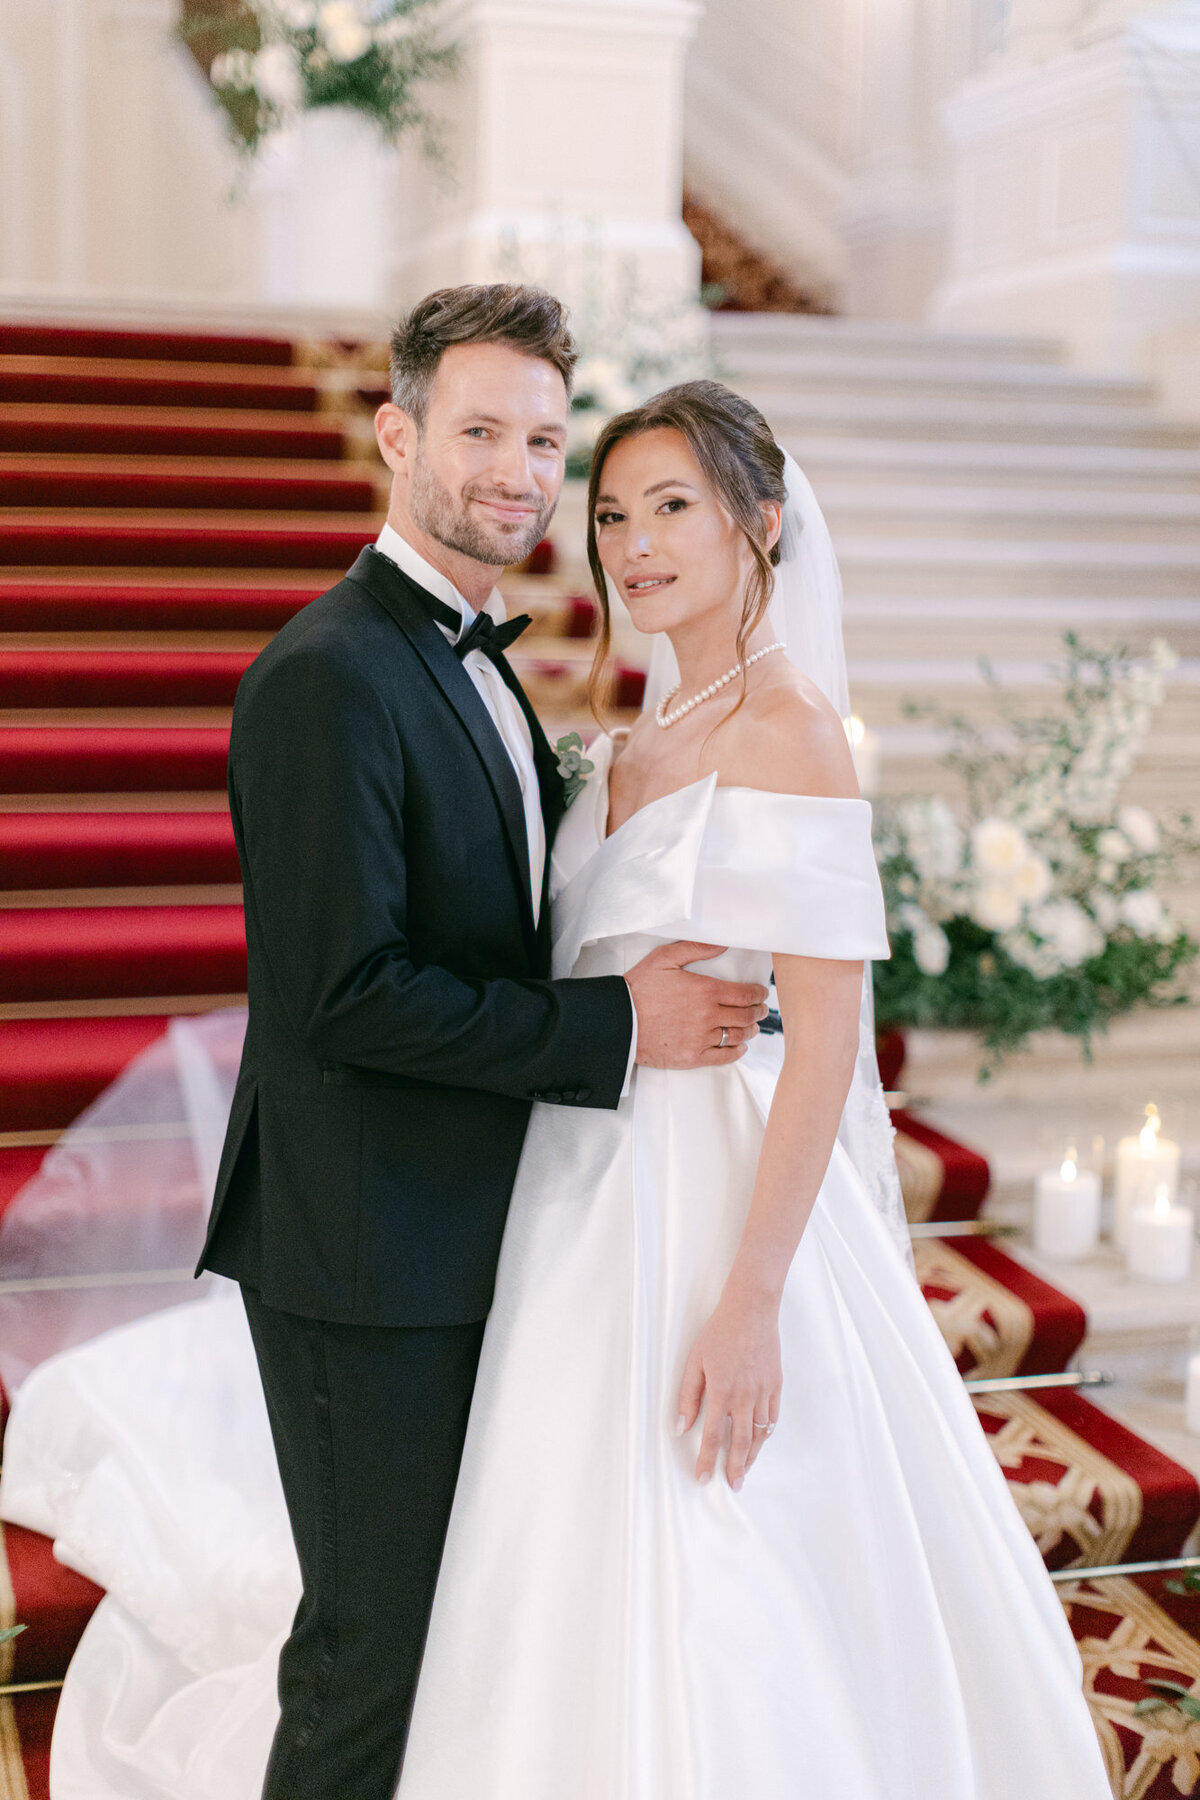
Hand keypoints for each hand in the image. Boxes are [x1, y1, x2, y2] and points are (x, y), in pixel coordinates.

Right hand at [626, 942, 767, 1069]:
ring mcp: (701, 1038)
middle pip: (745, 1016)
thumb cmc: (639, 988)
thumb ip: (696, 948)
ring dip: (750, 1030)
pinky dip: (736, 1052)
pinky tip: (740, 1047)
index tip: (761, 993)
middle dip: (758, 1012)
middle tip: (761, 1010)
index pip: (745, 994)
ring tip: (752, 1027)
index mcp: (706, 991)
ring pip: (737, 1036)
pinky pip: (722, 1056)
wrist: (619, 1021)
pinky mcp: (692, 1056)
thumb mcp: (665, 958)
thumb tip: (723, 944)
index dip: (758, 994)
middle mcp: (708, 1016)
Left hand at [675, 1286, 781, 1490]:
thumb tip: (681, 1427)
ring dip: (751, 1456)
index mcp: (722, 1392)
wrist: (751, 1311)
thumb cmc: (719, 1333)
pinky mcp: (776, 1385)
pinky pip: (773, 1418)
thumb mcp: (694, 1362)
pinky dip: (766, 1435)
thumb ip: (688, 1396)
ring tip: (744, 1472)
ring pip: (759, 1434)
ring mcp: (764, 1392)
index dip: (707, 1460)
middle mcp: (745, 1397)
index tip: (702, 1478)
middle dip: (734, 1468)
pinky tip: (760, 1443)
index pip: (713, 1436)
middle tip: (732, 1487)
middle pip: (740, 1442)